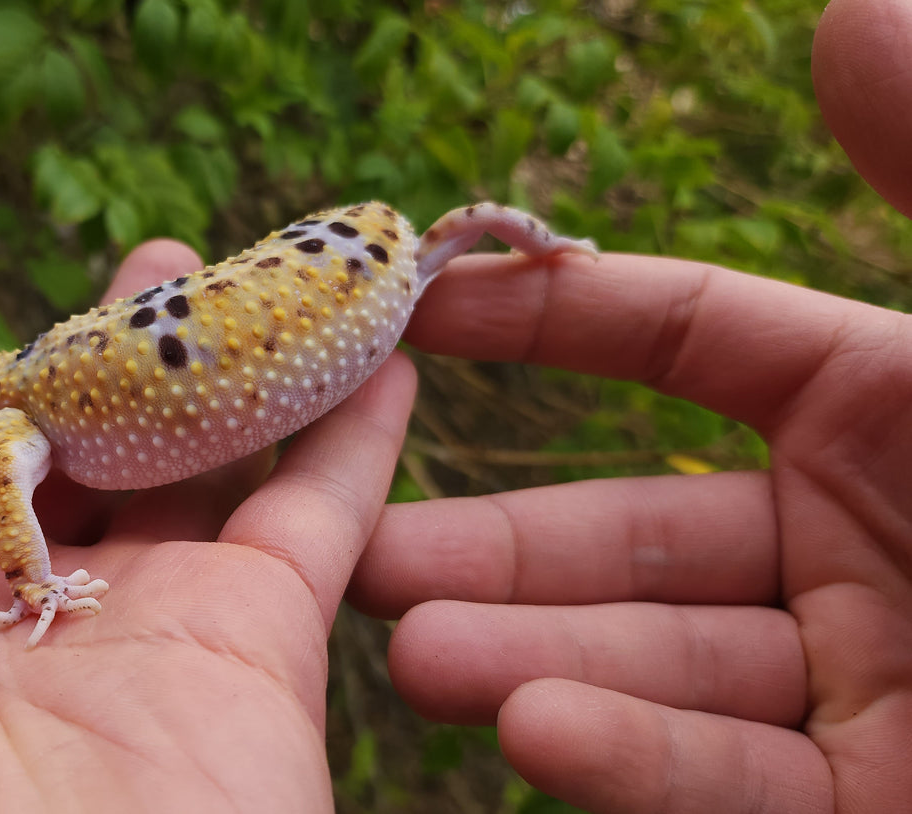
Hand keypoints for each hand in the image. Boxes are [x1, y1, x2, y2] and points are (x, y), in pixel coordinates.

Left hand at [0, 216, 416, 812]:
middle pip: (62, 445)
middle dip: (94, 344)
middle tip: (140, 256)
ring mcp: (123, 646)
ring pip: (195, 473)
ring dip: (222, 370)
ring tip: (235, 274)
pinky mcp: (246, 672)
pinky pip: (320, 532)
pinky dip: (360, 442)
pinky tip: (382, 353)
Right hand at [348, 1, 911, 810]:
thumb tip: (849, 7)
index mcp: (903, 407)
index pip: (685, 343)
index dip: (548, 324)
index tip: (417, 317)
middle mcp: (870, 547)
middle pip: (633, 531)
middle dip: (498, 538)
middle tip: (353, 533)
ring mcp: (870, 692)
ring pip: (661, 670)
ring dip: (529, 655)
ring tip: (408, 644)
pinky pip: (737, 789)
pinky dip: (633, 760)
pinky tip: (529, 730)